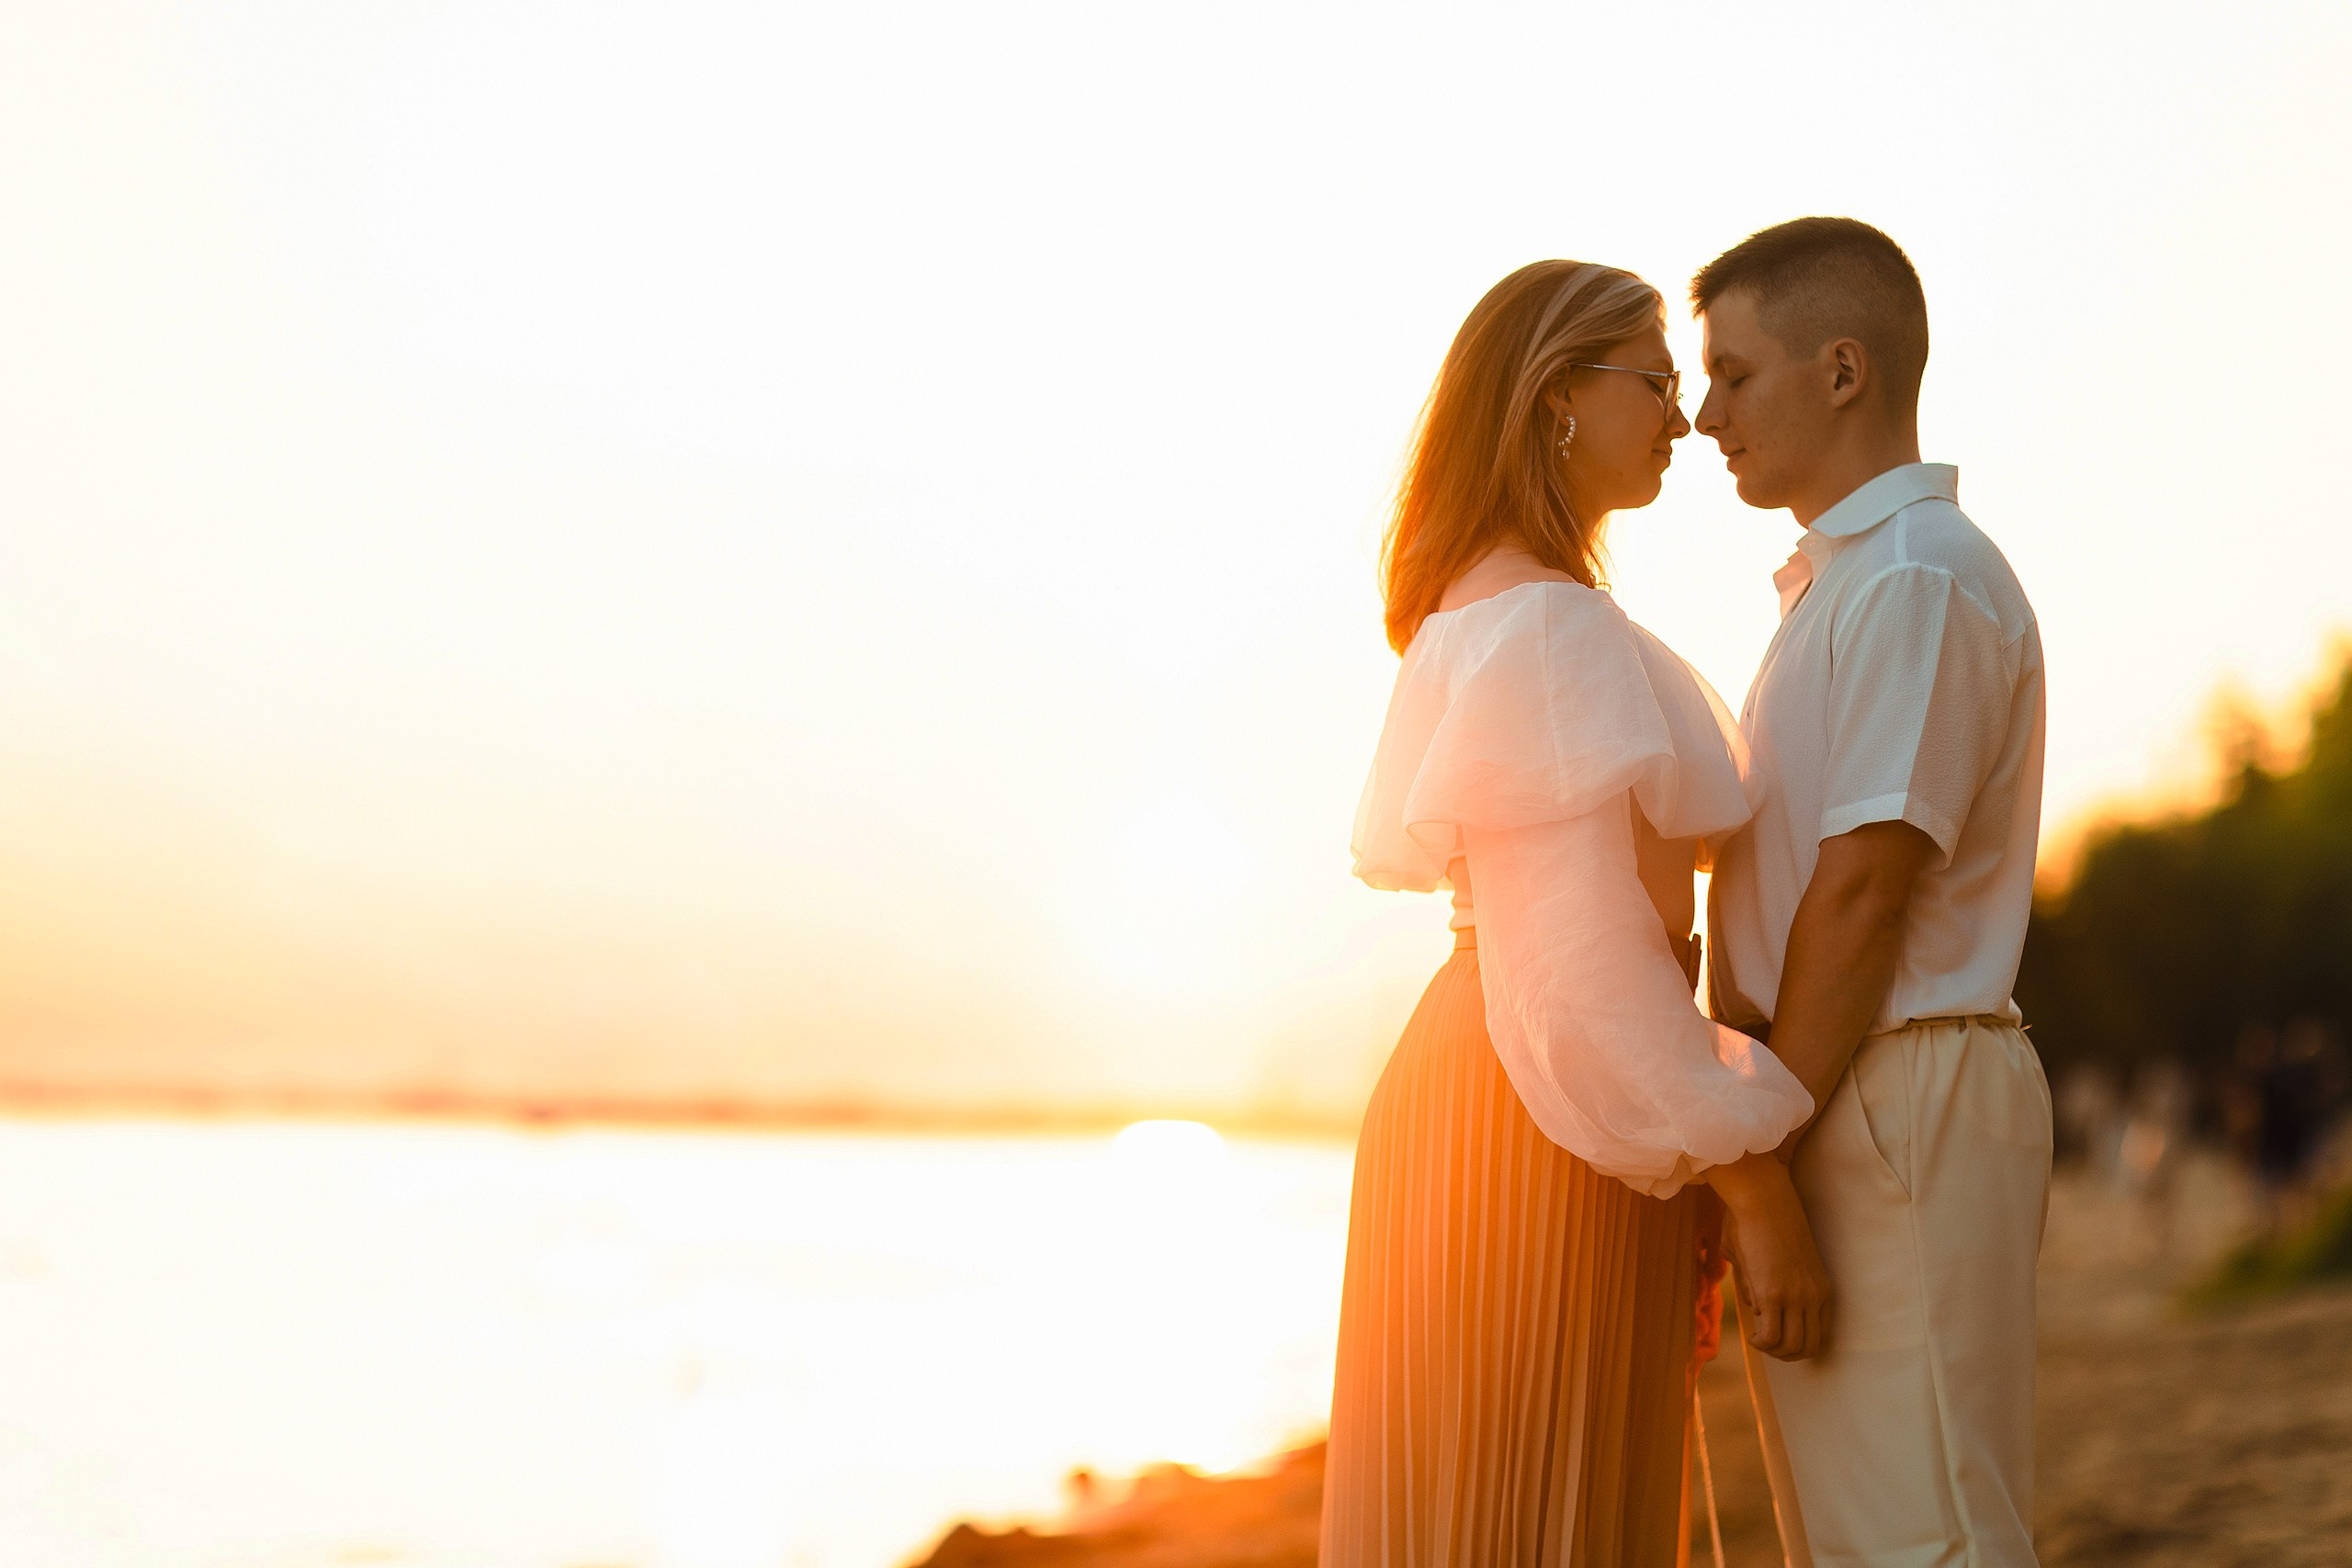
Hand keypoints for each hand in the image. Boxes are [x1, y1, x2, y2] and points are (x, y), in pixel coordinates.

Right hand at [1707, 1151, 1831, 1360]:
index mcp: (1821, 1289)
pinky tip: (1752, 1335)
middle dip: (1786, 1355)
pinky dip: (1760, 1344)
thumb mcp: (1778, 1262)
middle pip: (1809, 1348)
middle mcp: (1814, 1297)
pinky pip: (1770, 1336)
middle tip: (1766, 1345)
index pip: (1820, 1335)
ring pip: (1791, 1347)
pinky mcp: (1774, 1294)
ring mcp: (1796, 1297)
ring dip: (1773, 1352)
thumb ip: (1771, 1288)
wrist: (1763, 1199)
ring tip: (1758, 1340)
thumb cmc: (1765, 1221)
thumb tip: (1759, 1311)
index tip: (1778, 1337)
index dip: (1798, 1345)